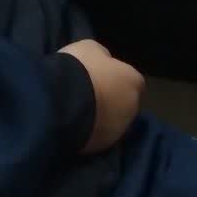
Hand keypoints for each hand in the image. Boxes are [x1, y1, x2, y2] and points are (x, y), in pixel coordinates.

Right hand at [59, 39, 144, 154]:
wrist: (62, 101)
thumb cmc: (81, 68)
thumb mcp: (92, 48)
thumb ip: (103, 58)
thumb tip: (105, 63)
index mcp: (134, 82)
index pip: (132, 81)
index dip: (116, 79)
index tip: (101, 77)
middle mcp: (132, 109)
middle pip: (124, 104)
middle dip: (111, 100)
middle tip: (90, 93)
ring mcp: (118, 131)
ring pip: (111, 122)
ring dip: (100, 117)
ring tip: (80, 109)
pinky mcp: (101, 147)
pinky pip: (97, 135)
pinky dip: (89, 130)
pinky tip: (75, 122)